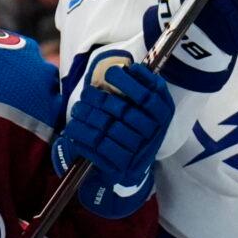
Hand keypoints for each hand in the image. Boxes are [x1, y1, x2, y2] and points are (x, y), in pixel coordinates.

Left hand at [54, 58, 174, 200]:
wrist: (129, 170)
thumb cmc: (132, 130)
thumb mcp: (142, 109)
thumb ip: (139, 89)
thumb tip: (129, 67)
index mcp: (163, 115)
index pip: (149, 96)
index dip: (130, 82)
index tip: (112, 71)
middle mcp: (155, 133)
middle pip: (125, 111)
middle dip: (101, 99)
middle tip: (86, 92)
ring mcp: (140, 152)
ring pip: (109, 128)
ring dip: (89, 116)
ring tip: (77, 109)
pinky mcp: (123, 167)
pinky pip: (100, 148)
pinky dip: (84, 137)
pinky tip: (74, 129)